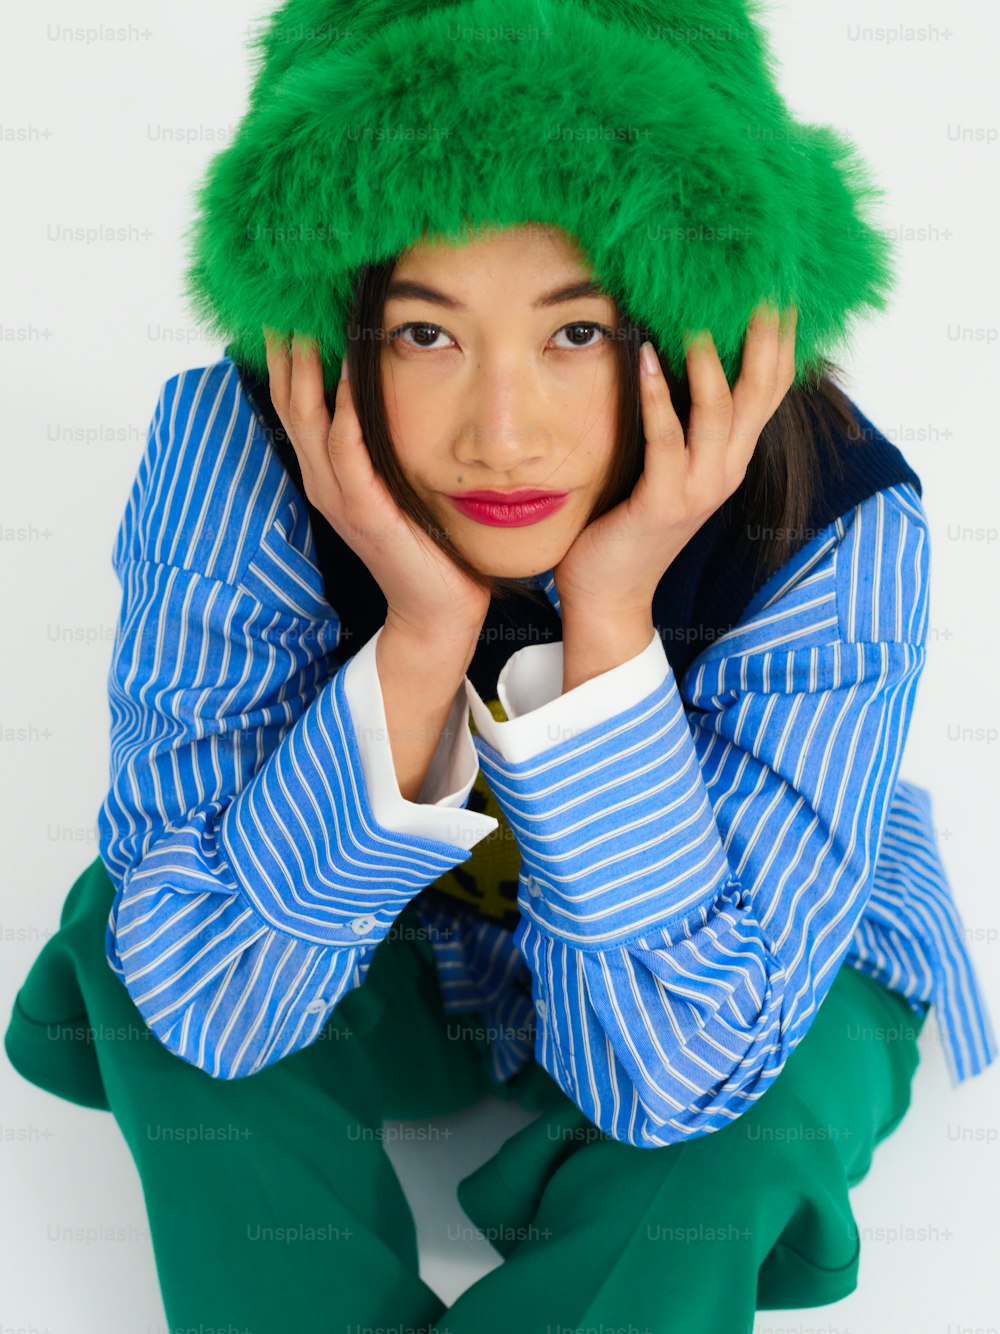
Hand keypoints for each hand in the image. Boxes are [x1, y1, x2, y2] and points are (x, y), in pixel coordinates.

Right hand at [263, 328, 491, 650]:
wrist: (440, 608)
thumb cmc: (429, 543)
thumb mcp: (401, 481)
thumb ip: (389, 442)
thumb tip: (398, 386)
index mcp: (329, 475)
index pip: (294, 402)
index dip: (289, 353)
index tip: (295, 302)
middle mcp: (324, 483)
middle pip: (288, 402)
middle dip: (286, 347)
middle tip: (287, 293)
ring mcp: (341, 500)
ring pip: (308, 421)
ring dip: (306, 368)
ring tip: (306, 318)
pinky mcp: (367, 514)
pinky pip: (348, 452)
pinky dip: (345, 411)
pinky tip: (350, 372)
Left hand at [551, 300, 797, 617]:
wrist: (608, 594)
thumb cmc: (626, 521)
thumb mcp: (664, 464)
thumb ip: (677, 419)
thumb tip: (669, 350)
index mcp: (730, 456)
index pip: (769, 388)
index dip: (779, 336)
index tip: (777, 283)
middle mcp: (725, 470)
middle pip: (761, 391)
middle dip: (764, 335)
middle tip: (760, 280)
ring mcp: (699, 488)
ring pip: (720, 412)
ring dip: (711, 360)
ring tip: (698, 312)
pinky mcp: (663, 503)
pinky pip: (666, 439)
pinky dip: (658, 395)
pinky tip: (647, 357)